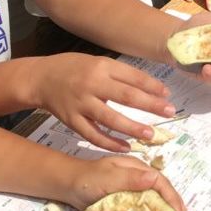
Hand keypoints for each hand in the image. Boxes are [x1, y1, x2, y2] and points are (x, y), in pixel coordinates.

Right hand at [33, 53, 174, 152]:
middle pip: (126, 96)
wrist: (41, 78)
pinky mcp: (71, 120)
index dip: (152, 87)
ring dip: (132, 128)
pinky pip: (93, 135)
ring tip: (149, 134)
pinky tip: (125, 147)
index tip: (168, 96)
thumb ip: (121, 75)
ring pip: (110, 119)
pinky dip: (109, 143)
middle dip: (150, 106)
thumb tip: (152, 88)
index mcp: (101, 67)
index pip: (132, 77)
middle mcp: (92, 84)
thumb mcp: (98, 63)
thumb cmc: (74, 69)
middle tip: (169, 113)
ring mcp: (81, 103)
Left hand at [63, 154, 185, 210]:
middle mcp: (138, 178)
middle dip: (172, 209)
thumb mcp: (107, 176)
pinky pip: (143, 210)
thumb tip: (154, 178)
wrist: (68, 185)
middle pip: (162, 192)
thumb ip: (129, 177)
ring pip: (155, 202)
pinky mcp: (126, 201)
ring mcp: (133, 190)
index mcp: (136, 168)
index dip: (172, 197)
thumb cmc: (87, 178)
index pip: (161, 182)